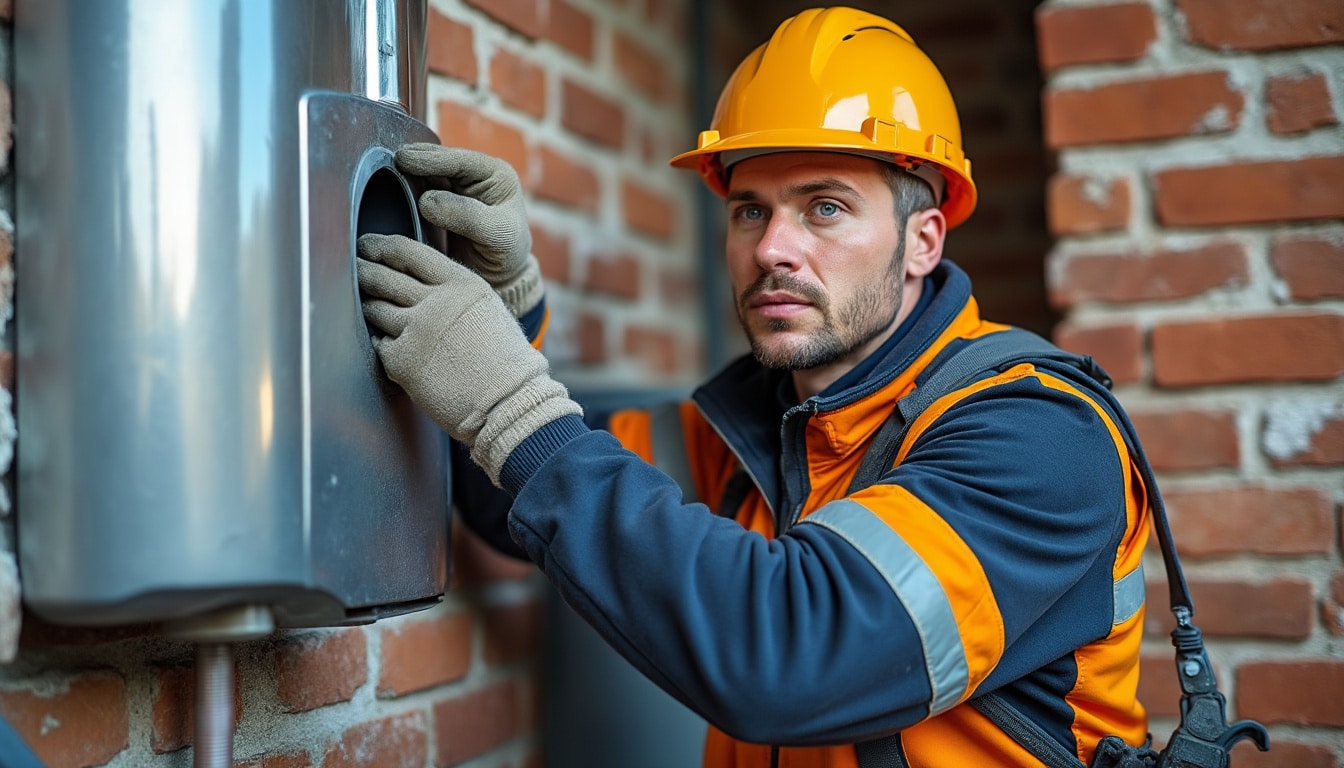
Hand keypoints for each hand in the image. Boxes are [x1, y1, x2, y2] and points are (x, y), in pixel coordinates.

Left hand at [357, 233, 580, 484]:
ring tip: (369, 307)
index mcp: (461, 283)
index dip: (381, 246)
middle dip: (363, 270)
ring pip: (375, 308)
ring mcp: (416, 330)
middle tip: (355, 269)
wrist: (508, 402)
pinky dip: (383, 344)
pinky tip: (392, 348)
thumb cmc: (503, 361)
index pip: (408, 252)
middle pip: (383, 276)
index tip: (368, 247)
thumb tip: (418, 282)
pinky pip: (379, 344)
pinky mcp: (401, 361)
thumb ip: (454, 291)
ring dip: (369, 307)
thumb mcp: (486, 308)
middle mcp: (436, 301)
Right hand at [396, 143, 542, 316]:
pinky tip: (389, 190)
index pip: (460, 160)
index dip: (430, 158)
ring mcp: (455, 186)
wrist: (500, 273)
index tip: (404, 159)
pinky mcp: (439, 200)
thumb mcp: (497, 235)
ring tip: (384, 173)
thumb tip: (426, 201)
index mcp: (495, 173)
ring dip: (406, 173)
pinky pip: (419, 189)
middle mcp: (474, 174)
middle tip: (388, 162)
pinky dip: (405, 188)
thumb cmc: (506, 253)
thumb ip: (466, 216)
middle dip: (413, 160)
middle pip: (438, 160)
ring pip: (425, 172)